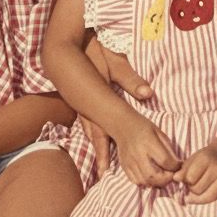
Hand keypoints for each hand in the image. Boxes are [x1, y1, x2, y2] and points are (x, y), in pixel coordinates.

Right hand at [82, 40, 153, 175]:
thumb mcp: (112, 62)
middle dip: (99, 155)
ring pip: (91, 128)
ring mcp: (83, 102)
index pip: (100, 131)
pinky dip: (94, 131)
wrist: (69, 42)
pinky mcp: (83, 97)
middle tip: (102, 174)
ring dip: (97, 145)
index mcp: (96, 101)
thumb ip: (129, 78)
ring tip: (100, 163)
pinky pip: (88, 119)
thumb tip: (147, 93)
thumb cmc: (93, 51)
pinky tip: (97, 137)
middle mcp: (87, 106)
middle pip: (94, 135)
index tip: (103, 171)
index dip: (102, 152)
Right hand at [115, 115, 179, 187]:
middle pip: (153, 176)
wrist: (122, 124)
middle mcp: (138, 154)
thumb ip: (168, 149)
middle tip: (172, 174)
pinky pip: (136, 181)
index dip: (175, 166)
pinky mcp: (124, 166)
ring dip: (157, 183)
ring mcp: (130, 162)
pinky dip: (146, 182)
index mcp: (149, 142)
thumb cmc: (144, 127)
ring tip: (162, 176)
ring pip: (145, 181)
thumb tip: (177, 165)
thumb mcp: (159, 132)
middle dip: (166, 179)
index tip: (179, 165)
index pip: (165, 161)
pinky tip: (151, 176)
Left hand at [176, 145, 216, 210]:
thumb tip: (176, 178)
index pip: (190, 178)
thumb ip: (183, 170)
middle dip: (193, 189)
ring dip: (201, 199)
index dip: (186, 181)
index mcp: (205, 159)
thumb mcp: (192, 159)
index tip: (187, 179)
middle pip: (198, 189)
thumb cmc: (204, 159)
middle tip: (193, 185)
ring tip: (198, 194)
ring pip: (210, 197)